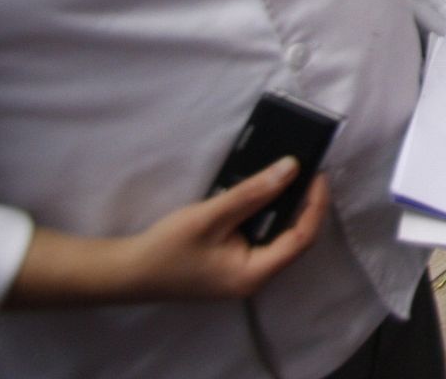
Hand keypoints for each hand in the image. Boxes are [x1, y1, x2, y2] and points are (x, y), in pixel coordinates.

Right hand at [8, 158, 328, 306]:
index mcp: (255, 274)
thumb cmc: (167, 248)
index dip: (315, 204)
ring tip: (293, 175)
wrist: (127, 272)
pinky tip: (265, 191)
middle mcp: (254, 277)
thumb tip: (291, 168)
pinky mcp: (231, 264)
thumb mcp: (212, 215)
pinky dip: (266, 213)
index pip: (302, 238)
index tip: (318, 173)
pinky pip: (260, 236)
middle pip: (295, 238)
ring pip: (278, 236)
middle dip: (305, 204)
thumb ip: (253, 192)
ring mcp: (242, 272)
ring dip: (286, 207)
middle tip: (308, 170)